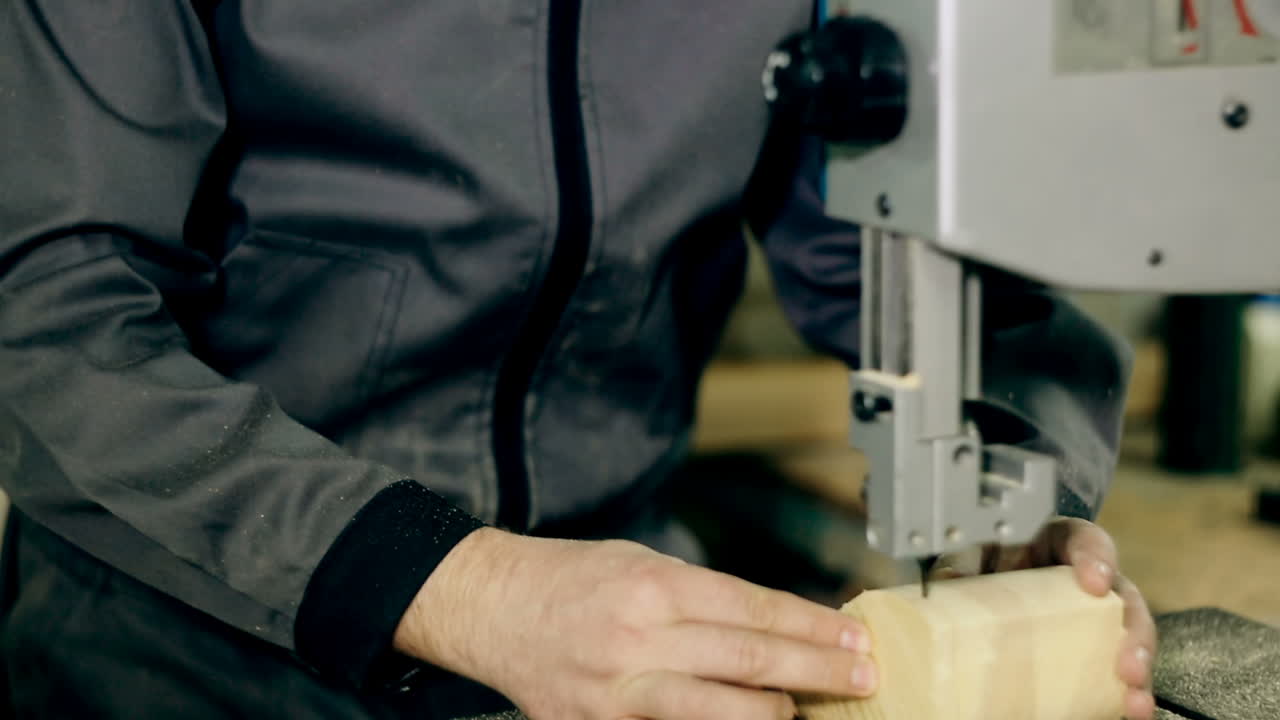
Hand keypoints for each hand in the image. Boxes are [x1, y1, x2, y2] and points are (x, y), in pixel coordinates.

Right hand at [394, 528, 877, 719]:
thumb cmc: (566, 577)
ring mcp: (620, 689)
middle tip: (860, 675)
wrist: (489, 605)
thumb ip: (699, 597)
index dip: (811, 626)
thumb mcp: (639, 563)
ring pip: (720, 709)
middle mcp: (642, 636)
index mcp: (655, 585)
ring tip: (809, 707)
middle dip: (816, 669)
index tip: (851, 637)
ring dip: (774, 711)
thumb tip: (765, 624)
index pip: (755, 607)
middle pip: (750, 658)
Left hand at [934, 517, 1155, 719]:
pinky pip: (1110, 671)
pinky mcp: (1086, 648)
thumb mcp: (970, 553)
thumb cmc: (984, 557)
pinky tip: (1124, 710)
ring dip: (1135, 669)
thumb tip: (944, 584)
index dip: (1096, 556)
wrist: (981, 581)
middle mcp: (1083, 580)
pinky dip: (1119, 693)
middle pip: (1122, 596)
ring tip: (1133, 699)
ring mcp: (1089, 615)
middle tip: (1126, 660)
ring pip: (1126, 637)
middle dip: (1132, 629)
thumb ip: (960, 564)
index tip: (1095, 582)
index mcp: (1057, 544)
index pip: (1085, 540)